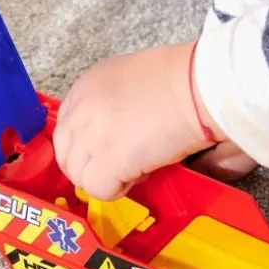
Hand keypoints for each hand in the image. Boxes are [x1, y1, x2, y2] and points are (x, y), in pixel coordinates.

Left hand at [54, 41, 238, 200]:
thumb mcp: (137, 79)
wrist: (202, 87)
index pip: (68, 125)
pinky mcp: (107, 160)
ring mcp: (90, 135)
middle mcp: (81, 107)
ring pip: (79, 175)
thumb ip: (117, 105)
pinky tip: (142, 174)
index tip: (113, 146)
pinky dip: (118, 190)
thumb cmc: (187, 79)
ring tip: (138, 167)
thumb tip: (122, 132)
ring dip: (106, 178)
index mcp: (89, 84)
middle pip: (66, 152)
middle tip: (123, 164)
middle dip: (91, 165)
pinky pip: (98, 190)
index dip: (89, 143)